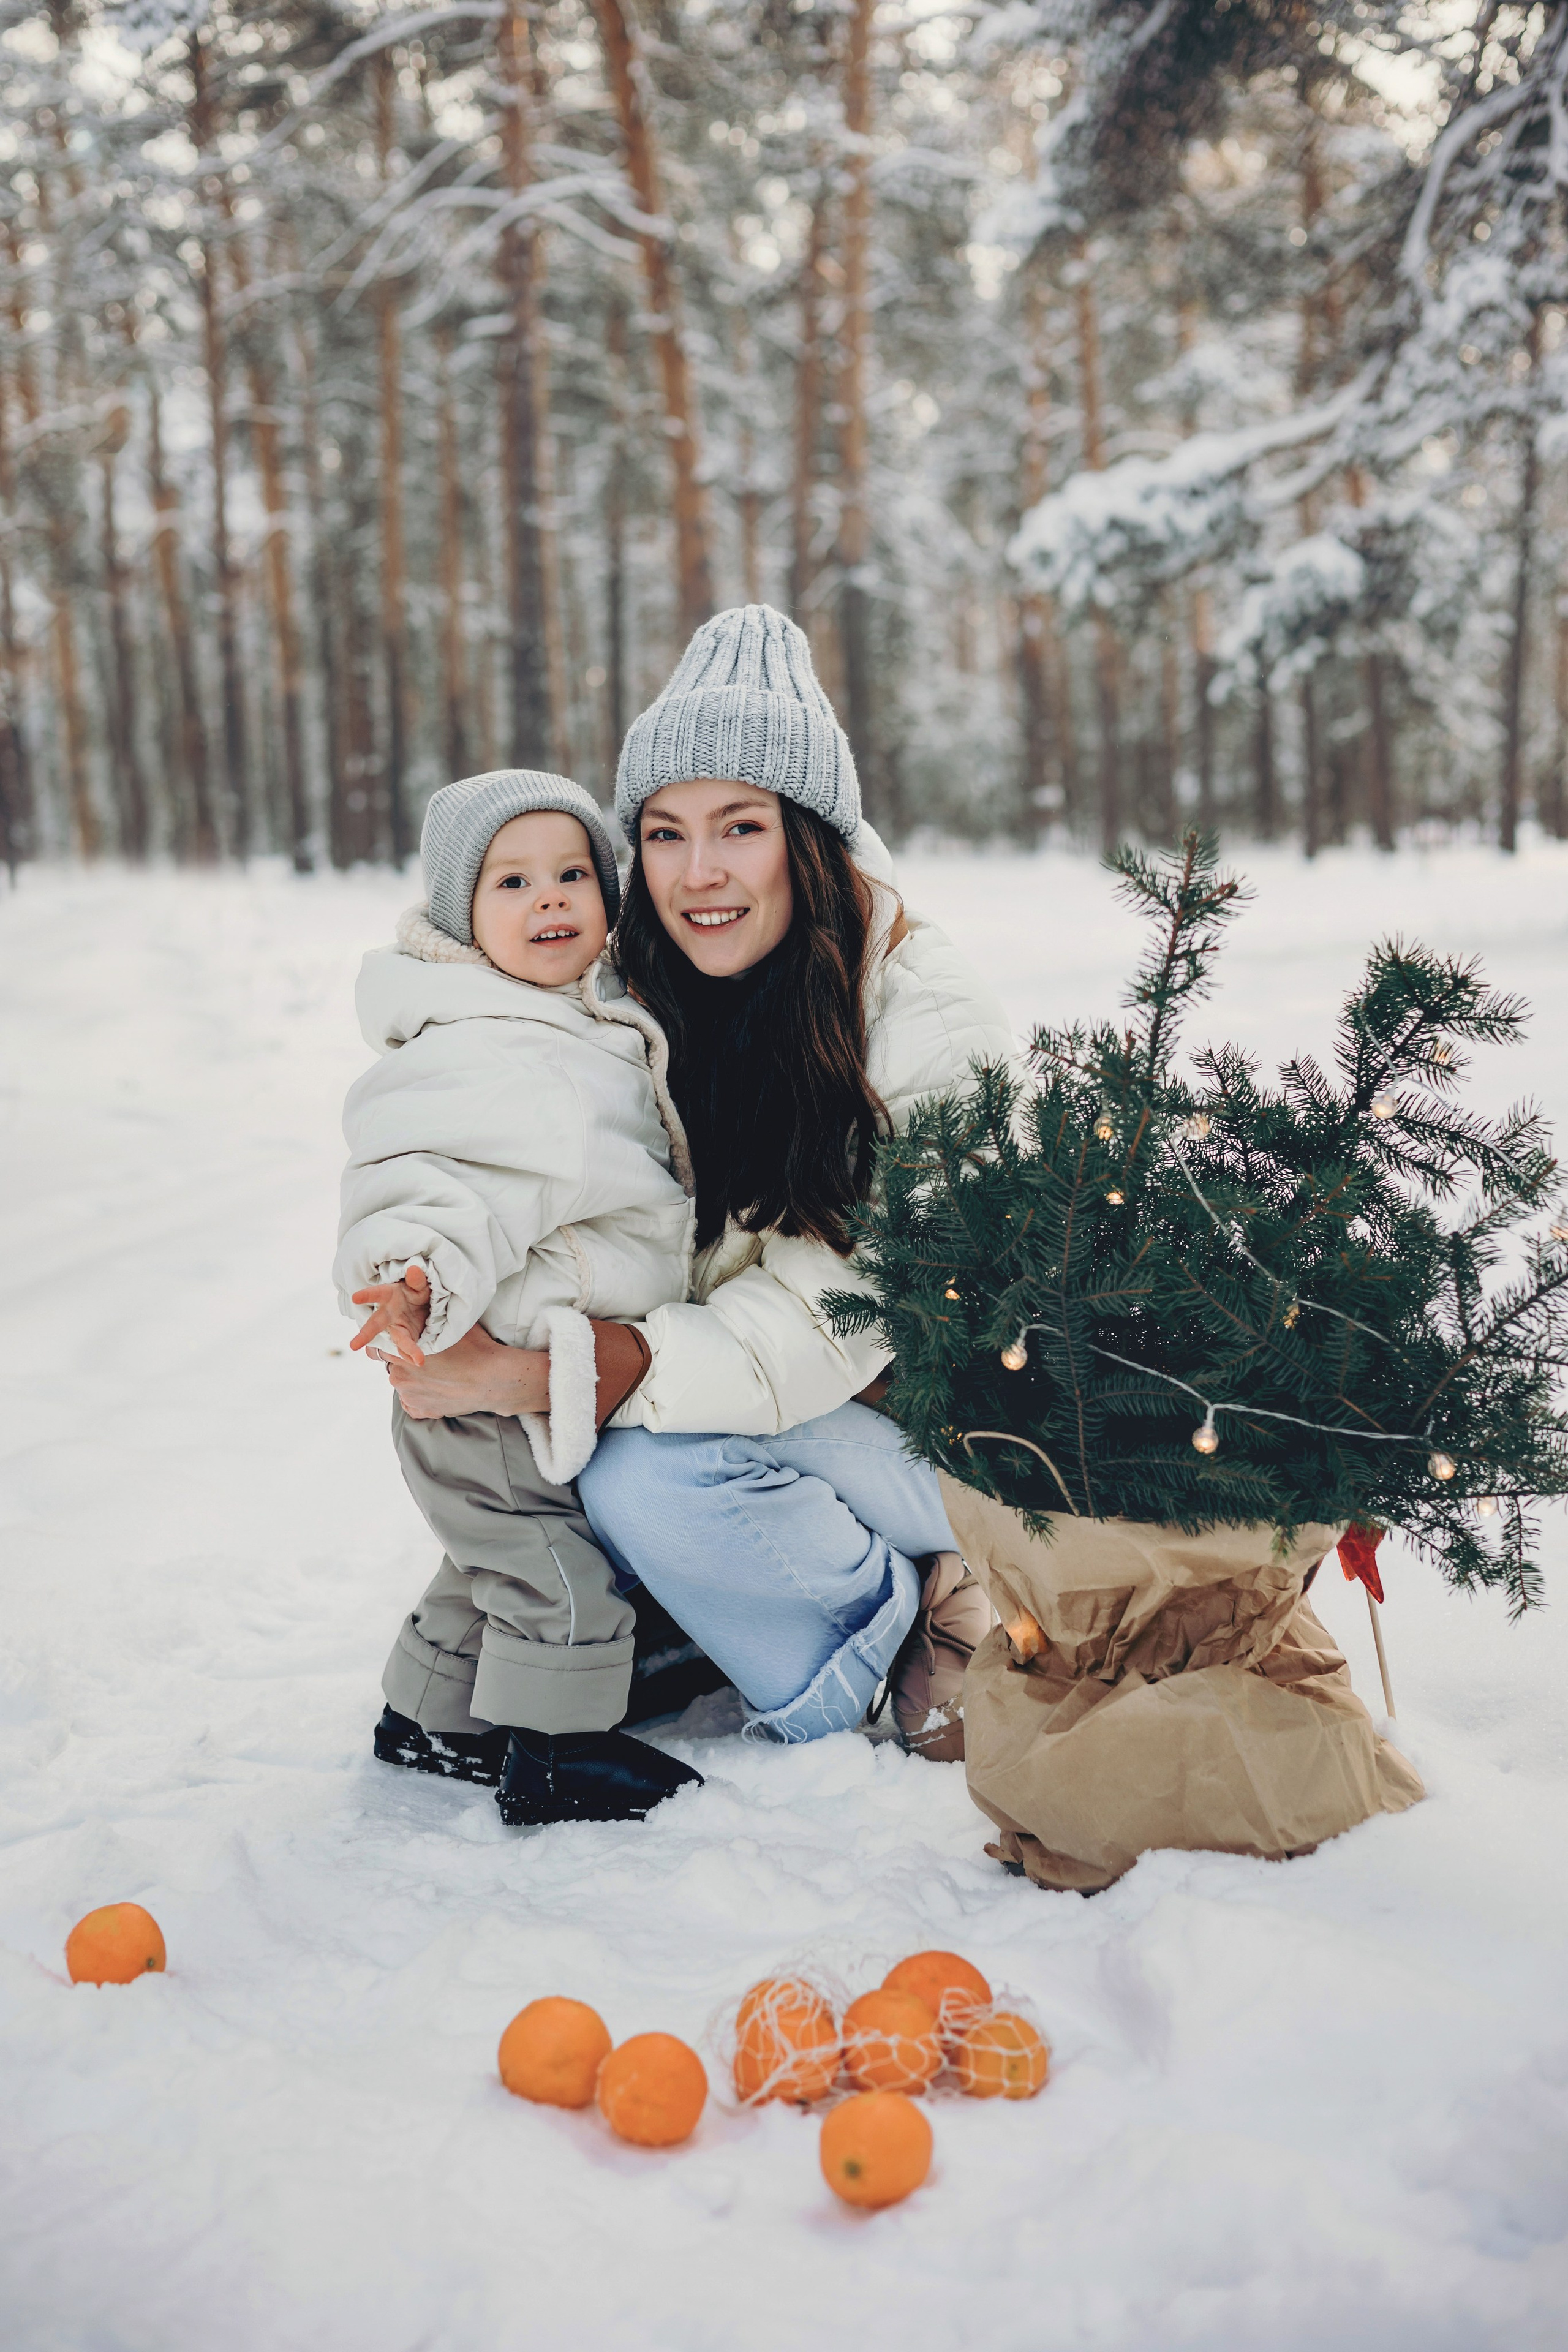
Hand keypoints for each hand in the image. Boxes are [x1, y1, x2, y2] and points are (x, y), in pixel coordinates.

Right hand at [350, 1262, 431, 1365]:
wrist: (423, 1303)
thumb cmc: (415, 1290)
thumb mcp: (418, 1283)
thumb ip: (417, 1280)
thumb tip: (415, 1270)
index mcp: (389, 1295)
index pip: (377, 1294)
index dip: (367, 1295)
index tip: (355, 1298)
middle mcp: (388, 1313)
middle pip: (376, 1324)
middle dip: (365, 1334)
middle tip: (354, 1346)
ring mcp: (397, 1327)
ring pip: (397, 1340)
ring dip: (404, 1351)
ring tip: (416, 1361)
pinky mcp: (406, 1336)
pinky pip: (407, 1347)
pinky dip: (413, 1354)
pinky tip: (418, 1361)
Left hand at [385, 1321, 549, 1419]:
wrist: (493, 1380)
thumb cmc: (473, 1349)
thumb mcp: (448, 1326)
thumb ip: (428, 1322)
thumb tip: (419, 1311)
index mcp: (401, 1352)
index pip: (379, 1346)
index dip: (392, 1342)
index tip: (404, 1342)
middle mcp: (398, 1376)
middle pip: (394, 1365)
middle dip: (407, 1361)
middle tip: (430, 1359)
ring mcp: (408, 1396)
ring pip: (404, 1384)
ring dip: (415, 1380)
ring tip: (438, 1375)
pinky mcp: (419, 1411)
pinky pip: (412, 1403)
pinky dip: (421, 1397)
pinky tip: (438, 1389)